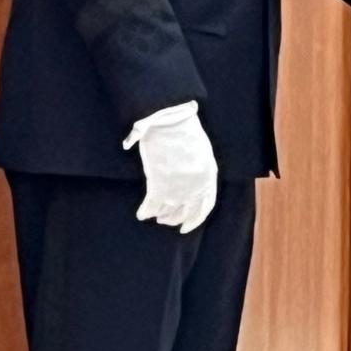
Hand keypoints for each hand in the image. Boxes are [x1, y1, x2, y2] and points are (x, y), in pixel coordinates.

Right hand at [123, 103, 217, 234]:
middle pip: (186, 213)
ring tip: (156, 216)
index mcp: (209, 178)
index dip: (195, 220)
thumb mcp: (203, 152)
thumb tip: (191, 178)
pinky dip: (145, 212)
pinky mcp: (159, 187)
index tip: (185, 228)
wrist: (171, 122)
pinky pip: (151, 207)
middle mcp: (196, 189)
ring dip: (161, 216)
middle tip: (166, 221)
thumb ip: (199, 170)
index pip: (205, 207)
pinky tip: (141, 213)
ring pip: (168, 213)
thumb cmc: (186, 131)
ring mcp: (178, 190)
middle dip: (175, 219)